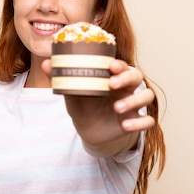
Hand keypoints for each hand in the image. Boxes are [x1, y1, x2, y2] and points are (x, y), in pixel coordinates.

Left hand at [41, 58, 155, 155]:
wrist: (90, 130)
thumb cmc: (83, 105)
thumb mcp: (73, 92)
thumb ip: (62, 78)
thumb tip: (46, 63)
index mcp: (113, 77)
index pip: (122, 66)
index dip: (119, 65)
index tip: (111, 66)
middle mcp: (127, 88)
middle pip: (137, 76)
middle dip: (127, 78)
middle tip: (112, 84)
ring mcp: (133, 105)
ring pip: (146, 96)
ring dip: (134, 101)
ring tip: (117, 108)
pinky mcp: (135, 121)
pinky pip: (147, 121)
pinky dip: (138, 123)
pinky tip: (125, 125)